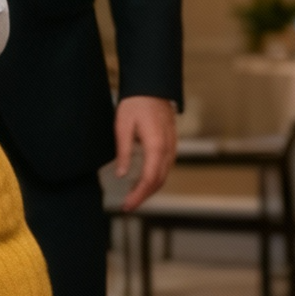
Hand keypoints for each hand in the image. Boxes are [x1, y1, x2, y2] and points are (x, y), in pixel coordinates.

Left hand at [114, 95, 178, 209]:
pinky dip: (155, 180)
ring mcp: (172, 147)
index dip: (139, 195)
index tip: (126, 205)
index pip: (150, 179)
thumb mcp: (122, 127)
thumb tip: (122, 174)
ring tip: (132, 198)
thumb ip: (124, 152)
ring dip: (149, 189)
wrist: (152, 88)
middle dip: (143, 196)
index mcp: (156, 146)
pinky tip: (142, 183)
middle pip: (159, 181)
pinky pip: (165, 168)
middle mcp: (168, 150)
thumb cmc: (135, 105)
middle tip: (127, 207)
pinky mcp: (170, 145)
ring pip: (164, 176)